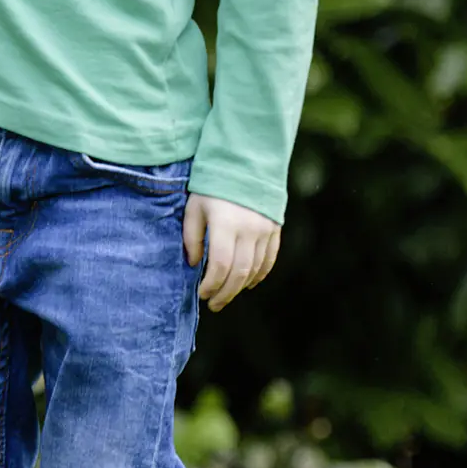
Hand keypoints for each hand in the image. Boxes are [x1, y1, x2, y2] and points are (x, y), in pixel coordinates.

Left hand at [183, 193, 279, 311]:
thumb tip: (194, 264)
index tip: (202, 293)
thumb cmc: (212, 185)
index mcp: (225, 224)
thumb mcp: (194, 207)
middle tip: (214, 304)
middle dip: (225, 293)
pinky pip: (269, 259)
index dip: (211, 284)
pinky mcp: (274, 229)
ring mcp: (265, 231)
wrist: (245, 163)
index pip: (221, 265)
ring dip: (240, 287)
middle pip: (239, 273)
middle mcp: (248, 230)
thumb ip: (192, 236)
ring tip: (226, 296)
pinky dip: (259, 275)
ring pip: (255, 269)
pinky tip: (247, 284)